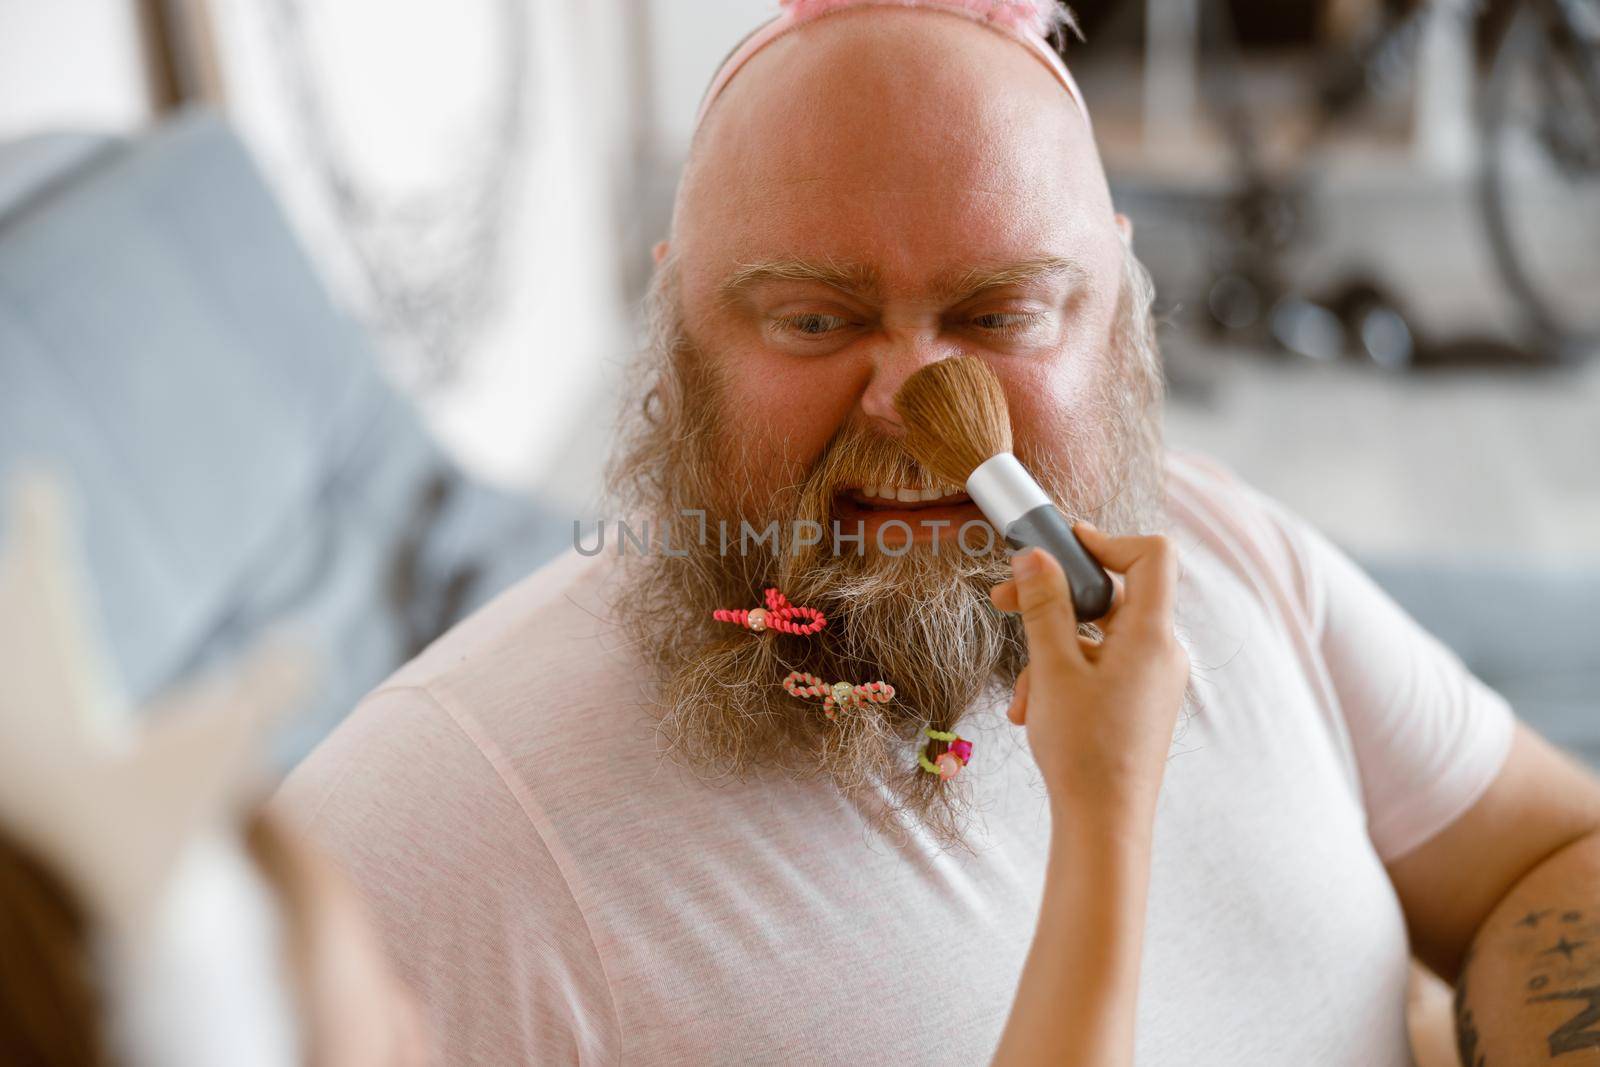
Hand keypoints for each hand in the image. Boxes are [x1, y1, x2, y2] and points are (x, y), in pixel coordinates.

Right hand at [989, 524, 1188, 830]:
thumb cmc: (1084, 751)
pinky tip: (1033, 710)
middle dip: (1055, 599)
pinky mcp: (1138, 704)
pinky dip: (1065, 677)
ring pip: (1097, 637)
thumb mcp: (1053, 669)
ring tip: (1021, 694)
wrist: (1105, 826)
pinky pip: (1101, 669)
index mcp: (1152, 635)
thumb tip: (1036, 556)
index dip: (1107, 541)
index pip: (1152, 556)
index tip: (1061, 546)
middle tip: (1004, 602)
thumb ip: (1045, 607)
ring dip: (1050, 650)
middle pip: (1113, 595)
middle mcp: (1161, 653)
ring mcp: (1152, 680)